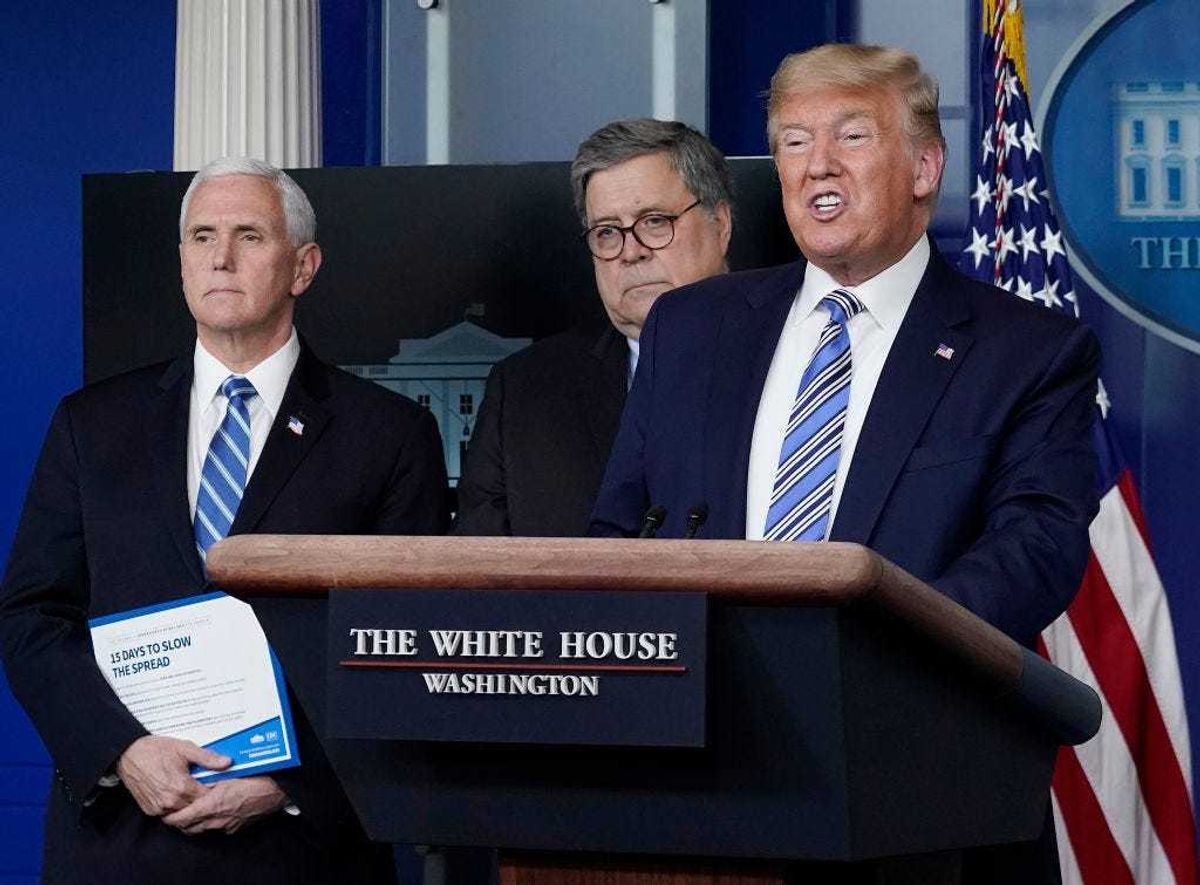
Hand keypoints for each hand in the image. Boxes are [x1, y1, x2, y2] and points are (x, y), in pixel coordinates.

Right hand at [116, 735, 230, 816]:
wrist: (128, 755)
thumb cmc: (155, 750)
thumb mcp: (185, 748)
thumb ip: (208, 758)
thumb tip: (227, 763)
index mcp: (181, 787)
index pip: (207, 797)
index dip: (214, 790)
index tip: (217, 784)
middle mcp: (170, 801)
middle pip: (196, 807)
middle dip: (203, 798)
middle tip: (204, 785)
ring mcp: (159, 808)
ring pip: (183, 812)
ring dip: (189, 804)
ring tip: (192, 789)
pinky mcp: (150, 811)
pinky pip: (169, 813)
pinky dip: (176, 806)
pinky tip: (178, 794)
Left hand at [161, 776, 288, 834]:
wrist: (276, 791)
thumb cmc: (255, 779)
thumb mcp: (227, 773)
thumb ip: (208, 778)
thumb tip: (194, 778)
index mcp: (211, 806)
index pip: (181, 819)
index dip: (170, 817)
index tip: (166, 811)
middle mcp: (216, 820)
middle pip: (188, 828)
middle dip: (179, 822)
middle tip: (175, 812)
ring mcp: (226, 826)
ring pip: (202, 829)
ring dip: (194, 822)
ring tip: (192, 811)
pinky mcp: (235, 828)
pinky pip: (217, 828)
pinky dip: (210, 822)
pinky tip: (214, 812)